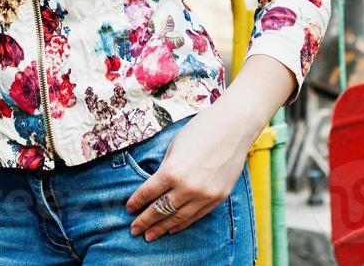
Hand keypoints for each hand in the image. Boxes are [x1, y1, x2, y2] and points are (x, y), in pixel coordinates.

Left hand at [123, 105, 251, 241]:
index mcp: (172, 171)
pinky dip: (182, 224)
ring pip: (178, 218)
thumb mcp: (174, 147)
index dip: (136, 202)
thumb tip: (157, 187)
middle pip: (160, 210)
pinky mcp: (218, 198)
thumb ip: (166, 169)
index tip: (129, 209)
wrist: (234, 127)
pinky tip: (172, 229)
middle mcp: (187, 187)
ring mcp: (204, 195)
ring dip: (162, 228)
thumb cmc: (201, 130)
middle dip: (145, 221)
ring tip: (149, 236)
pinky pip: (196, 216)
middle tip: (134, 230)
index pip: (148, 193)